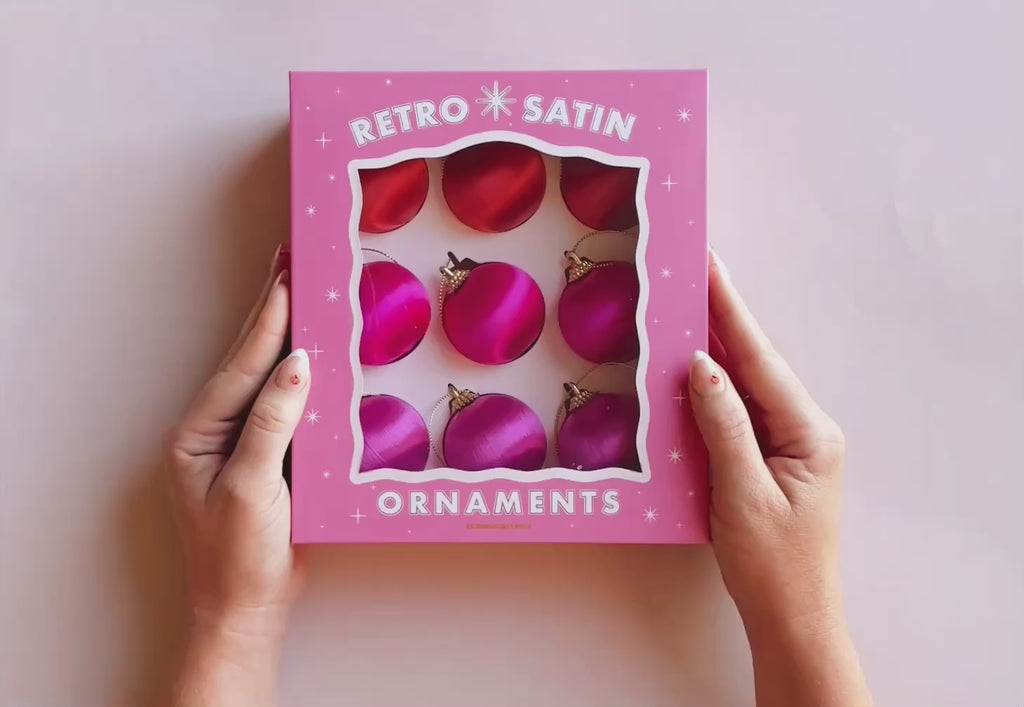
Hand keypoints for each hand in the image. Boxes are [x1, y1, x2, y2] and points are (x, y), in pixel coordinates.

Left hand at [165, 248, 309, 706]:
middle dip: (271, 310)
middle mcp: (215, 430)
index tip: (289, 275)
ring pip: (266, 377)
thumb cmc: (239, 557)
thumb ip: (271, 423)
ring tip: (301, 291)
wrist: (247, 608)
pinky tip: (315, 352)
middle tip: (290, 260)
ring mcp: (241, 442)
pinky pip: (285, 404)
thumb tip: (296, 364)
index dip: (267, 319)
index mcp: (198, 433)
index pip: (240, 365)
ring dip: (285, 334)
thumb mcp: (251, 488)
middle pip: (247, 359)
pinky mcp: (267, 456)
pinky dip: (301, 374)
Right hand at [689, 250, 868, 706]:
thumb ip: (724, 425)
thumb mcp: (743, 494)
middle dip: (720, 320)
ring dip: (713, 352)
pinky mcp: (771, 458)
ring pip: (744, 386)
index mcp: (808, 432)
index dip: (731, 311)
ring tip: (683, 310)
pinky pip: (738, 413)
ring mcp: (789, 443)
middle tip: (688, 277)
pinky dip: (711, 391)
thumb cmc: (773, 566)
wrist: (792, 618)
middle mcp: (804, 428)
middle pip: (754, 364)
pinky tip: (689, 372)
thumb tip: (701, 366)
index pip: (760, 360)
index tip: (709, 267)